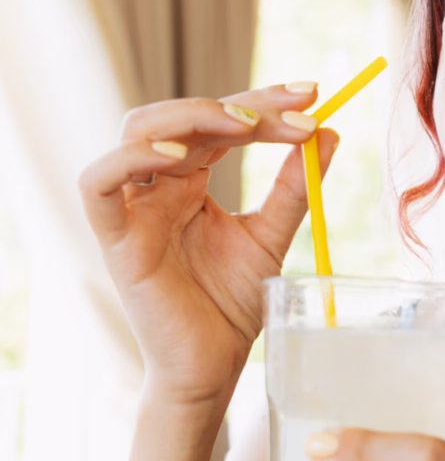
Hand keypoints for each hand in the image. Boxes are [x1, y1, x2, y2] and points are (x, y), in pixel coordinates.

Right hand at [79, 85, 339, 410]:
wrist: (213, 367)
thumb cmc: (231, 305)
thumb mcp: (272, 236)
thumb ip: (294, 187)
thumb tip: (330, 132)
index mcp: (192, 183)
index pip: (222, 123)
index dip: (265, 102)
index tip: (313, 94)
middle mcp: (160, 187)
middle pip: (185, 116)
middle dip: (241, 103)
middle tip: (296, 108)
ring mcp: (135, 209)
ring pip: (138, 131)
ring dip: (191, 116)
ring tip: (244, 124)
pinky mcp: (115, 239)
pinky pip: (98, 183)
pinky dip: (131, 159)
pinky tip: (182, 158)